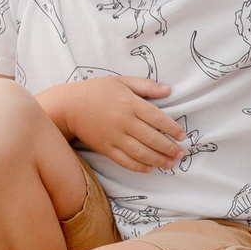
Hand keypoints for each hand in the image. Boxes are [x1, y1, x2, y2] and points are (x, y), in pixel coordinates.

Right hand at [42, 77, 183, 171]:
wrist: (69, 106)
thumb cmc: (96, 91)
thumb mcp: (121, 81)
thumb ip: (146, 86)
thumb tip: (169, 90)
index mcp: (130, 103)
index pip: (158, 118)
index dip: (172, 129)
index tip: (182, 135)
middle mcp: (124, 121)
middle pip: (153, 139)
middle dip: (170, 148)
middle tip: (181, 153)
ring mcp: (114, 137)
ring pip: (141, 153)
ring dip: (159, 160)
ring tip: (171, 163)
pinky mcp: (105, 148)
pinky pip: (125, 161)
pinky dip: (139, 167)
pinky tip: (150, 168)